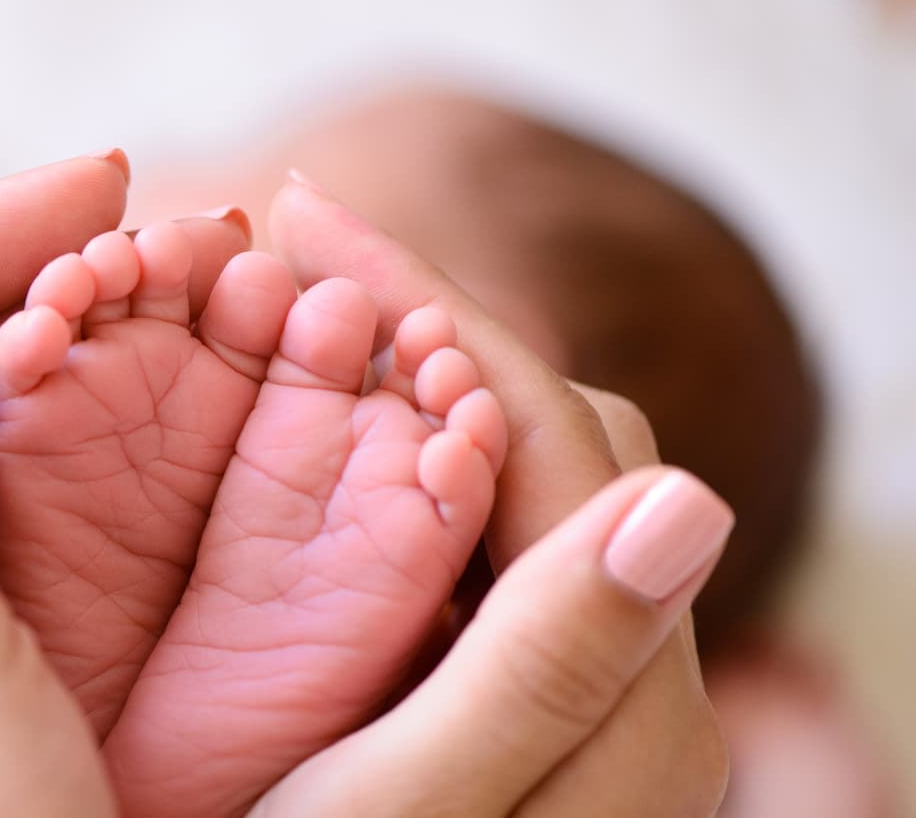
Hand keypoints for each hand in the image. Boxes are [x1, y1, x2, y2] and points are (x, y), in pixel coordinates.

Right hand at [255, 175, 731, 816]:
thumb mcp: (407, 810)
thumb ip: (547, 668)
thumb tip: (692, 497)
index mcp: (628, 703)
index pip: (547, 434)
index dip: (427, 308)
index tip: (302, 215)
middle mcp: (630, 674)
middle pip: (547, 435)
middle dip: (418, 324)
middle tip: (281, 259)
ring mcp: (572, 671)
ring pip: (511, 471)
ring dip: (408, 380)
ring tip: (292, 317)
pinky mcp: (513, 676)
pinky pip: (476, 527)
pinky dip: (400, 454)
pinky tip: (317, 428)